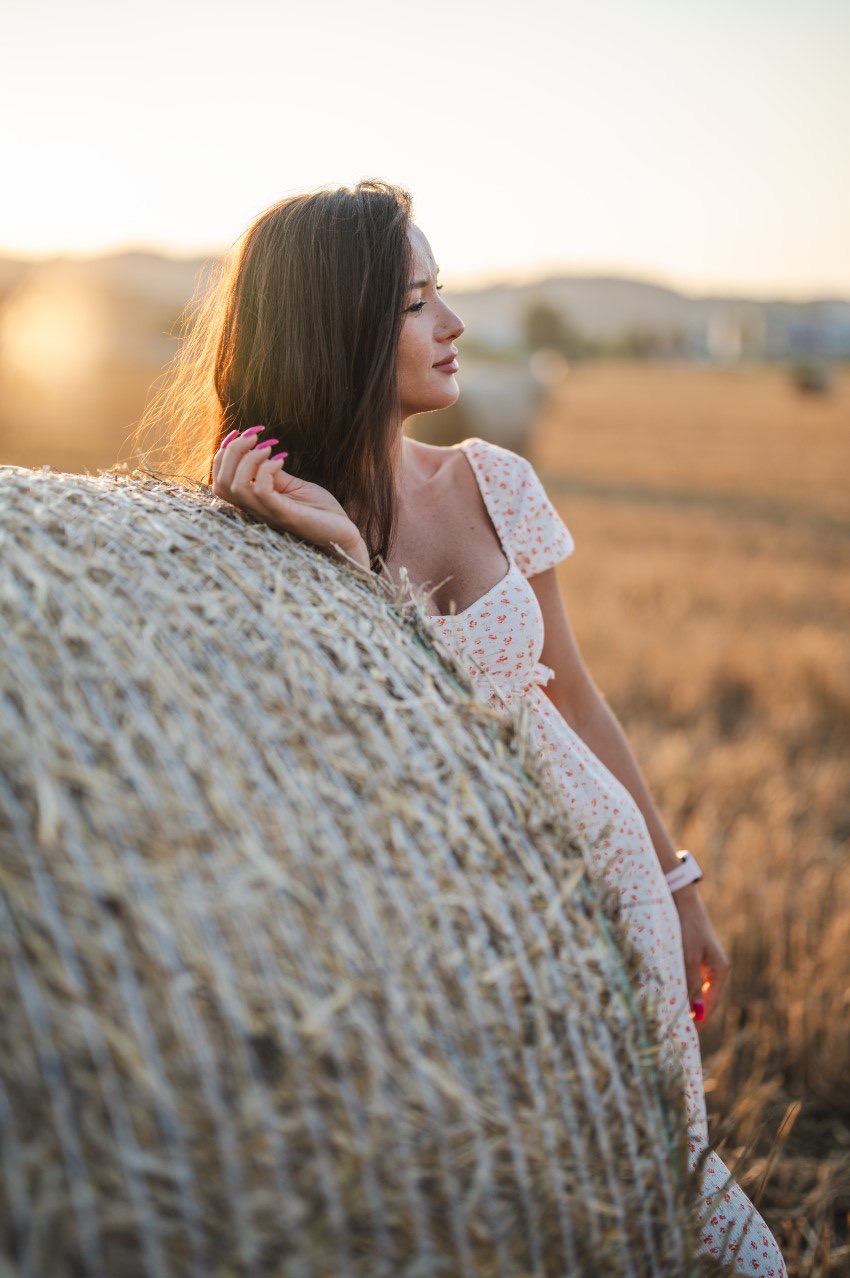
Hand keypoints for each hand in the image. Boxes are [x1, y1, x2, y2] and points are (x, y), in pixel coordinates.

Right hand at [211, 427, 370, 570]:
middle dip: (232, 451)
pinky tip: (282, 459)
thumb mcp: (292, 486)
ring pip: (236, 486)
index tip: (243, 432)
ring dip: (248, 458)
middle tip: (255, 434)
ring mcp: (268, 514)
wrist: (343, 535)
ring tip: (268, 446)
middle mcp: (255, 510)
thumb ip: (273, 474)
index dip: (224, 453)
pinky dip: (266, 470)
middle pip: (221, 482)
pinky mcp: (285, 515)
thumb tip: (260, 451)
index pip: (220, 480)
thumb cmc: (319, 512)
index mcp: (253, 502)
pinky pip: (261, 492)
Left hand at [673, 884, 729, 1023]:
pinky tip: (668, 991)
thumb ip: (692, 985)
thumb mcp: (688, 958)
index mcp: (720, 970)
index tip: (684, 1035)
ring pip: (696, 988)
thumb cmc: (686, 927)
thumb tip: (696, 1012)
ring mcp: (706, 961)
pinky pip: (690, 977)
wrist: (681, 898)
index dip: (698, 1021)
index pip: (711, 1005)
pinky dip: (681, 985)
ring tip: (668, 1013)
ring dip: (685, 999)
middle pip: (705, 998)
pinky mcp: (695, 954)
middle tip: (674, 1027)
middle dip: (691, 1012)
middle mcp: (716, 968)